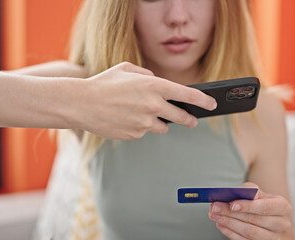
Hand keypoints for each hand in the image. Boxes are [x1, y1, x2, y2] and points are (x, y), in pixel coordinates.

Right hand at [69, 62, 216, 139]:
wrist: (82, 104)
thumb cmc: (104, 83)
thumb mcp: (127, 69)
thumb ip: (148, 75)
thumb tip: (159, 83)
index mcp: (154, 86)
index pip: (188, 96)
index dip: (204, 101)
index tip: (212, 104)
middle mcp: (153, 105)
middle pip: (182, 117)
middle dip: (189, 120)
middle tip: (192, 121)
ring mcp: (144, 123)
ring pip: (163, 127)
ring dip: (159, 122)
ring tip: (142, 114)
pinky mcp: (135, 134)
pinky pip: (144, 132)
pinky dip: (140, 127)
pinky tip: (126, 119)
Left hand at [209, 182, 293, 239]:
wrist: (273, 220)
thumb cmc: (264, 203)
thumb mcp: (261, 194)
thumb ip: (252, 190)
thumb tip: (241, 192)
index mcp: (282, 207)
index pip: (265, 207)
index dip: (248, 206)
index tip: (232, 204)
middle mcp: (281, 224)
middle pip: (254, 220)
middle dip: (232, 213)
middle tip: (215, 207)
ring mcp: (273, 237)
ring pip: (249, 232)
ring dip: (229, 223)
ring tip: (214, 215)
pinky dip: (230, 232)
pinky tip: (220, 224)